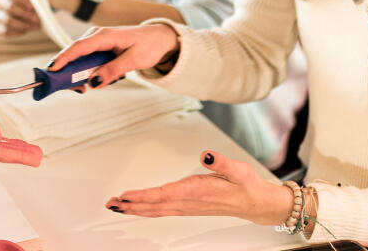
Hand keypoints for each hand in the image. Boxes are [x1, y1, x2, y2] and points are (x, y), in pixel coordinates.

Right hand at [0, 0, 40, 36]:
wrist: (21, 9)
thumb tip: (42, 6)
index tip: (33, 7)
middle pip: (9, 6)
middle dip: (25, 14)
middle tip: (38, 19)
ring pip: (7, 20)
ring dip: (23, 25)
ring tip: (36, 26)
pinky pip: (6, 31)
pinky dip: (18, 32)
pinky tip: (28, 30)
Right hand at [48, 23, 179, 85]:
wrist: (159, 38)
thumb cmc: (149, 45)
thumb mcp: (135, 60)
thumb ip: (114, 70)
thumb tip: (94, 82)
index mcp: (105, 35)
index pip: (79, 47)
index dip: (64, 58)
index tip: (52, 69)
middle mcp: (97, 35)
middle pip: (74, 53)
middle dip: (67, 71)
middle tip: (71, 89)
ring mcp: (96, 41)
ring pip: (78, 58)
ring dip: (76, 73)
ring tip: (81, 88)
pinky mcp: (98, 47)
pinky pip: (85, 59)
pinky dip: (84, 71)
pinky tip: (92, 81)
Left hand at [105, 150, 294, 225]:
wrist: (256, 203)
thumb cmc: (246, 184)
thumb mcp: (238, 169)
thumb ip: (221, 162)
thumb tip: (206, 155)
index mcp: (198, 191)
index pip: (165, 194)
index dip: (144, 196)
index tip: (126, 195)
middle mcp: (190, 202)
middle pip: (155, 206)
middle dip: (132, 205)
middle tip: (111, 203)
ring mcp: (188, 207)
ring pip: (157, 211)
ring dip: (135, 209)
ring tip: (116, 206)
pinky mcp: (188, 207)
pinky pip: (163, 211)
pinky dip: (147, 210)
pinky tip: (137, 208)